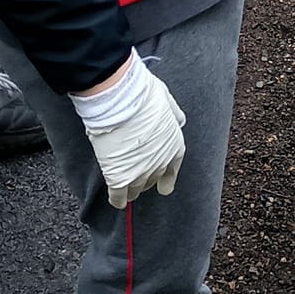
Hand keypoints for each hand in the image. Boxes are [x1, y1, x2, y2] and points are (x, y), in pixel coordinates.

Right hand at [71, 53, 185, 210]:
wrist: (122, 100)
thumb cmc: (143, 95)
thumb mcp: (166, 101)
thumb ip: (173, 114)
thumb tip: (179, 121)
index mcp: (174, 144)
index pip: (173, 169)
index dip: (166, 179)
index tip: (164, 187)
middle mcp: (160, 162)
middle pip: (153, 180)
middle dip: (146, 179)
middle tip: (136, 176)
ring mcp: (140, 172)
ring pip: (136, 190)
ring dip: (131, 189)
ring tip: (125, 188)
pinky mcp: (120, 178)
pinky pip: (118, 196)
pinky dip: (117, 199)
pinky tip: (115, 198)